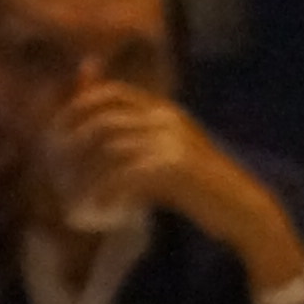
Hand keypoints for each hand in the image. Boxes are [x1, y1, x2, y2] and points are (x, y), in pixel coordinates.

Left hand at [66, 85, 297, 280]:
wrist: (244, 209)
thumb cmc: (204, 183)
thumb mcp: (170, 150)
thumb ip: (139, 133)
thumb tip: (112, 124)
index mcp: (166, 110)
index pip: (111, 93)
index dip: (79, 108)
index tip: (61, 132)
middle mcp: (166, 119)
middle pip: (102, 121)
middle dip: (73, 145)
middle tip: (59, 170)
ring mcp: (169, 141)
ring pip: (108, 151)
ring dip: (85, 176)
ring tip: (76, 195)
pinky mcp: (172, 168)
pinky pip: (123, 176)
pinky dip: (106, 193)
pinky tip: (100, 208)